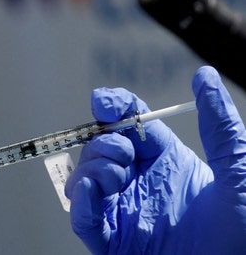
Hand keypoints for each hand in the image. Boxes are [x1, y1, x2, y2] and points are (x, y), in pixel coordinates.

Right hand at [66, 66, 245, 253]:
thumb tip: (204, 74)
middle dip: (103, 142)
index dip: (112, 107)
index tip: (104, 101)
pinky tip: (91, 191)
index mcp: (164, 160)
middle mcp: (140, 182)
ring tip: (117, 176)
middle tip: (124, 153)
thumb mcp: (239, 166)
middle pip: (99, 147)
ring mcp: (125, 211)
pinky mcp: (116, 242)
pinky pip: (84, 219)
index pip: (127, 123)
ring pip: (85, 179)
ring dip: (92, 168)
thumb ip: (220, 123)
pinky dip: (81, 202)